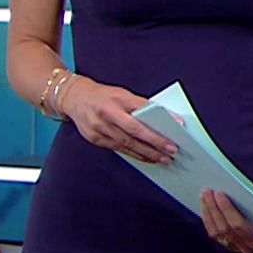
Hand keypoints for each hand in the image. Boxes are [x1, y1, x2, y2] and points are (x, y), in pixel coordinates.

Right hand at [61, 77, 176, 163]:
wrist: (75, 97)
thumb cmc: (104, 95)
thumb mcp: (122, 94)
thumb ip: (139, 105)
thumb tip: (163, 119)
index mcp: (118, 98)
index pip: (143, 110)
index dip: (160, 119)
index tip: (177, 127)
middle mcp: (107, 113)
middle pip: (135, 131)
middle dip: (155, 142)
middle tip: (172, 150)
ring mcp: (99, 127)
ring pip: (127, 143)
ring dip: (147, 153)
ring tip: (163, 159)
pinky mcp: (95, 138)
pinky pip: (118, 149)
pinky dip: (134, 154)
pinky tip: (146, 158)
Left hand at [200, 187, 252, 252]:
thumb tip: (234, 191)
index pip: (238, 225)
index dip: (226, 209)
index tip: (219, 193)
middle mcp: (248, 247)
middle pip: (224, 229)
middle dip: (214, 208)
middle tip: (207, 191)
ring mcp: (238, 248)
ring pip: (216, 233)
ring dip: (208, 213)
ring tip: (204, 196)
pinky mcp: (230, 244)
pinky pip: (215, 234)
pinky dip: (208, 219)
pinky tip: (205, 206)